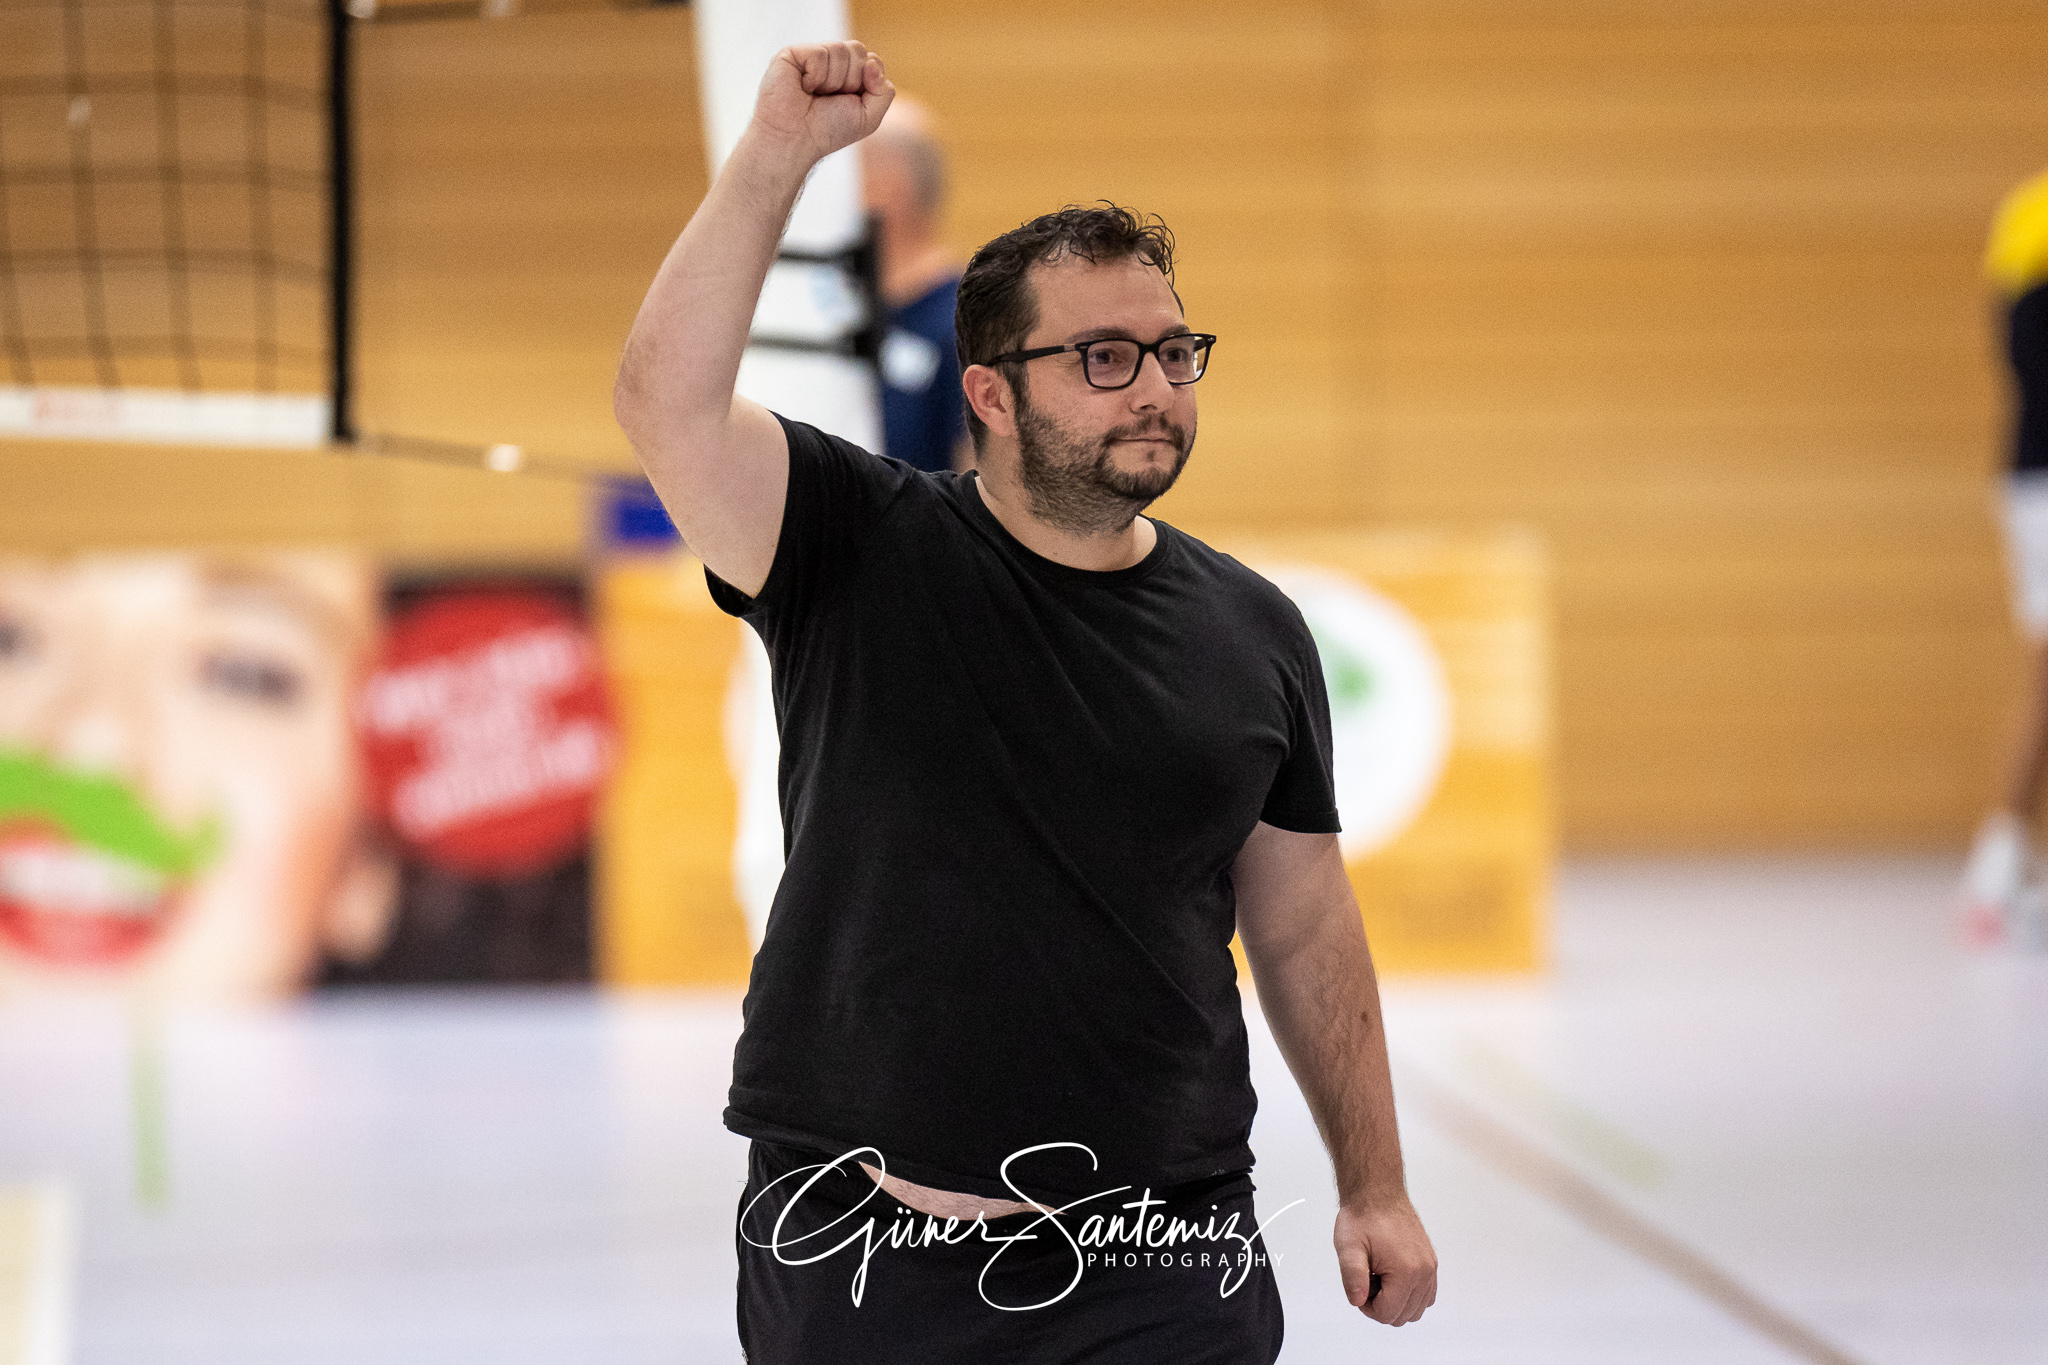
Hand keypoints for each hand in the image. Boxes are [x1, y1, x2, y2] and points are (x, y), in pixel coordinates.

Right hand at [750, 40, 893, 164]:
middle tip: (831, 99)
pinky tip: (803, 87)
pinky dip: (816, 76)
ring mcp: (812, 55)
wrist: (794, 140)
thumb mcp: (868, 118)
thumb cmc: (827, 131)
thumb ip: (884, 93)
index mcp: (849, 74)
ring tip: (814, 94)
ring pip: (841, 49)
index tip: (852, 100)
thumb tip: (872, 62)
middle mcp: (831, 62)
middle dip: (851, 80)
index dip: (869, 80)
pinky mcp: (793, 53)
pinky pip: (820, 53)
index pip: (872, 59)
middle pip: (858, 50)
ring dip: (832, 81)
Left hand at [1334, 1198, 1436, 1325]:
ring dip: (1395, 1301)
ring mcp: (1430, 1267)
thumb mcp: (1348, 1247)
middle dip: (1381, 1304)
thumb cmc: (1363, 1216)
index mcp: (1407, 1271)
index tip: (1359, 1285)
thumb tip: (1357, 1301)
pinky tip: (1390, 1276)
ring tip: (1378, 1276)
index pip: (1388, 1314)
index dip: (1366, 1305)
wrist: (1377, 1193)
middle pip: (1403, 1316)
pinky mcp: (1430, 1262)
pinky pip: (1425, 1295)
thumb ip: (1352, 1277)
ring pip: (1416, 1309)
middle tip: (1367, 1279)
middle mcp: (1425, 1271)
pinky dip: (1408, 1295)